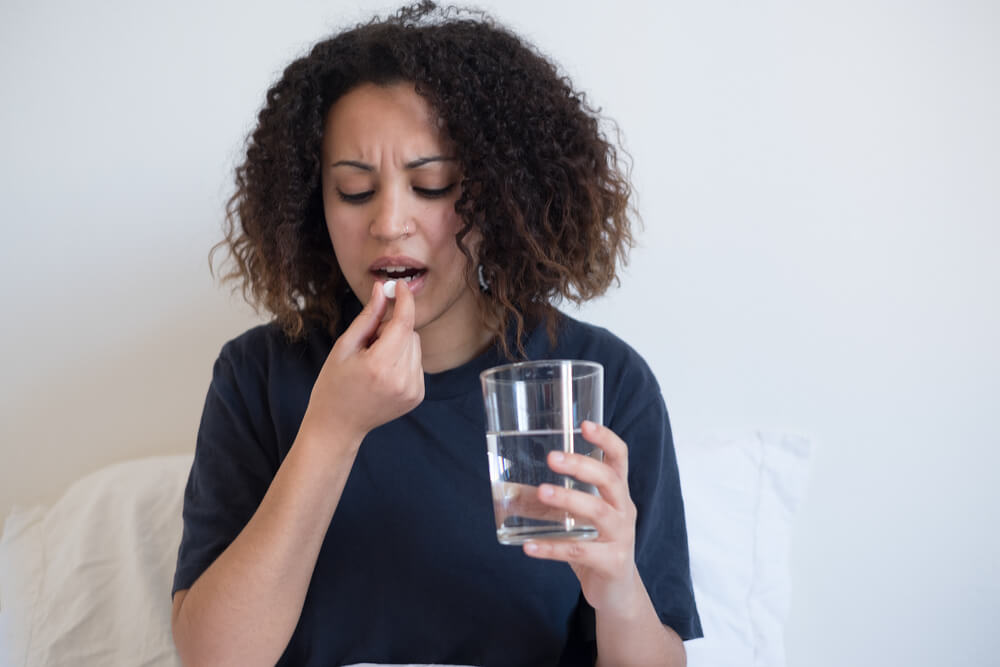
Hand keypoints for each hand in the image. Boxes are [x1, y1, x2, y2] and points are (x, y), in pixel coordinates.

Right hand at [300, 280, 423, 444]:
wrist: (338, 426)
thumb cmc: (334, 384)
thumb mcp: (344, 346)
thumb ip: (368, 317)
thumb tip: (382, 289)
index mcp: (379, 366)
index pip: (403, 323)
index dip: (404, 300)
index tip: (401, 286)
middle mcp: (401, 379)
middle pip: (410, 333)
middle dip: (392, 329)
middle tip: (368, 344)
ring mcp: (412, 390)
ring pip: (415, 346)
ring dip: (399, 344)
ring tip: (374, 361)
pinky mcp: (417, 396)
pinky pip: (417, 362)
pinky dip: (403, 359)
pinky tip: (383, 373)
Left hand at [522, 421, 642, 614]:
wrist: (618, 592)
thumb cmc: (596, 545)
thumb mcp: (581, 519)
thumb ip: (555, 502)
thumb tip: (509, 489)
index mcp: (618, 494)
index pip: (620, 458)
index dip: (606, 439)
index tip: (584, 424)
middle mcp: (624, 511)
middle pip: (610, 481)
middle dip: (581, 466)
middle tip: (552, 457)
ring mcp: (621, 537)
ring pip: (598, 513)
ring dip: (568, 499)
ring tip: (541, 491)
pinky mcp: (612, 563)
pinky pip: (580, 553)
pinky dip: (552, 549)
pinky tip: (528, 547)